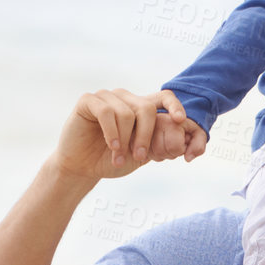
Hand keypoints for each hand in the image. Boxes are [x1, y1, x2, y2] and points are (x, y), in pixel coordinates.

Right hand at [52, 88, 187, 181]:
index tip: (180, 120)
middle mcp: (124, 98)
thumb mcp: (140, 154)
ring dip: (124, 141)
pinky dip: (111, 133)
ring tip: (119, 158)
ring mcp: (106, 97)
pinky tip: (111, 146)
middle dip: (145, 135)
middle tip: (139, 157)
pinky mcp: (88, 101)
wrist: (81, 168)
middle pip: (146, 108)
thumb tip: (183, 141)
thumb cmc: (111, 160)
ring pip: (126, 113)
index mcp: (140, 107)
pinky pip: (106, 112)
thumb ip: (158, 144)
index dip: (174, 106)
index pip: (164, 97)